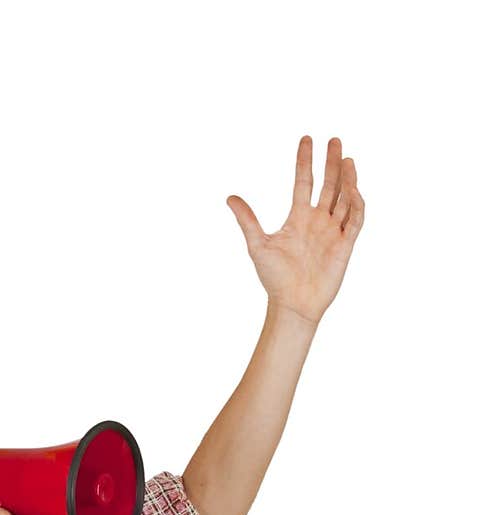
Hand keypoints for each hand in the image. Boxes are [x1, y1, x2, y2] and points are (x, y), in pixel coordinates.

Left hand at [226, 135, 364, 326]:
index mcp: (299, 217)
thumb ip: (247, 220)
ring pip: (345, 198)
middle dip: (331, 162)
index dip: (305, 161)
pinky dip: (356, 204)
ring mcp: (333, 231)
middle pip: (329, 184)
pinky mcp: (345, 245)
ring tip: (346, 158)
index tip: (306, 139)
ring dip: (347, 179)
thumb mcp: (258, 245)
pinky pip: (355, 220)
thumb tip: (229, 197)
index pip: (304, 181)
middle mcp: (318, 220)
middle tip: (334, 139)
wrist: (292, 304)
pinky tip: (353, 190)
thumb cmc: (274, 278)